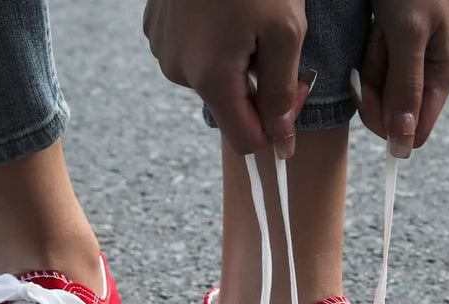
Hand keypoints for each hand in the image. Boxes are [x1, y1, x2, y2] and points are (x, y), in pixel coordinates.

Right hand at [143, 0, 310, 157]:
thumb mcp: (285, 30)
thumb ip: (283, 93)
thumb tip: (281, 145)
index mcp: (212, 78)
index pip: (246, 141)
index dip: (274, 130)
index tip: (292, 99)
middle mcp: (179, 72)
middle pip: (229, 110)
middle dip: (257, 90)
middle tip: (275, 46)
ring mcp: (163, 50)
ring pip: (212, 82)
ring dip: (236, 66)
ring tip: (246, 22)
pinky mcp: (155, 29)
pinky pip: (193, 56)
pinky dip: (214, 46)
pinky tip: (223, 14)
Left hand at [351, 0, 448, 157]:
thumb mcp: (408, 35)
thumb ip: (406, 89)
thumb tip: (405, 143)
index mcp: (444, 75)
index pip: (416, 131)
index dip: (388, 123)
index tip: (370, 95)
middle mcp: (430, 76)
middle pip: (393, 114)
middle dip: (376, 89)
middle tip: (376, 48)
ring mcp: (411, 65)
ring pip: (380, 93)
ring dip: (371, 67)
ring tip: (380, 30)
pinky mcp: (394, 54)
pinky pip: (374, 72)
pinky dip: (368, 55)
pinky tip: (376, 29)